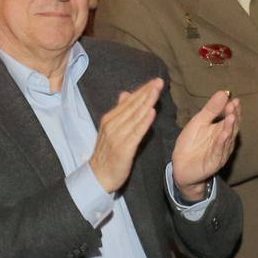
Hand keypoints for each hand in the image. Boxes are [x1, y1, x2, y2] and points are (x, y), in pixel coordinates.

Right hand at [89, 78, 163, 192]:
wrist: (98, 176)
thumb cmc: (107, 153)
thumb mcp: (110, 129)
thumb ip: (120, 112)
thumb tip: (126, 93)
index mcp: (109, 119)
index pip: (128, 101)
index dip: (142, 90)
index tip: (155, 82)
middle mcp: (112, 125)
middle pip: (132, 106)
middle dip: (147, 93)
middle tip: (159, 82)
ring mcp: (117, 136)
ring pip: (135, 116)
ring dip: (147, 102)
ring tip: (157, 91)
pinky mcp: (123, 148)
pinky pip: (136, 132)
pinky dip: (144, 122)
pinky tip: (152, 112)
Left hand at [171, 89, 238, 197]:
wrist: (181, 166)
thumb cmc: (191, 143)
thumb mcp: (198, 122)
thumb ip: (211, 109)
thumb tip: (224, 93)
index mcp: (221, 129)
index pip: (231, 117)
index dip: (233, 109)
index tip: (234, 99)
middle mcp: (224, 140)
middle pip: (232, 127)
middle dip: (234, 116)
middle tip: (234, 105)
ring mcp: (221, 151)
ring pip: (227, 139)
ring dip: (230, 128)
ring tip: (231, 116)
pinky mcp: (214, 162)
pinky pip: (219, 151)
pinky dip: (221, 143)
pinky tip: (224, 134)